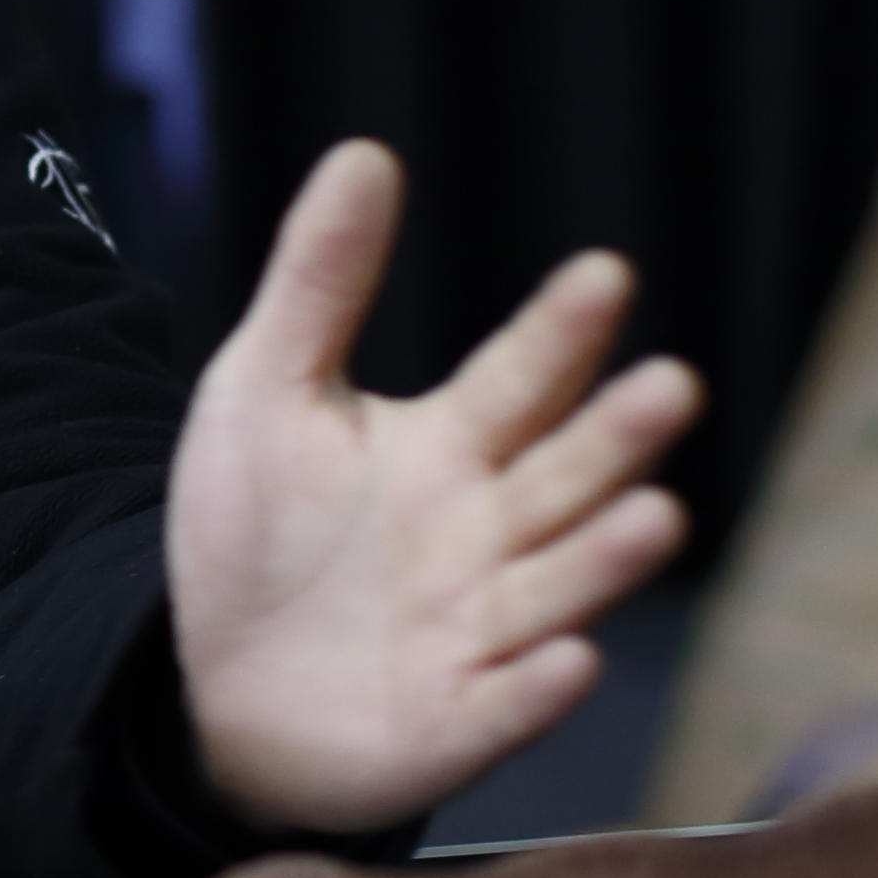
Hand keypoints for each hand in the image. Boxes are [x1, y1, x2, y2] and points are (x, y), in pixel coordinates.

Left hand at [167, 140, 701, 834]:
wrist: (205, 682)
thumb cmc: (255, 531)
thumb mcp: (266, 390)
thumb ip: (320, 283)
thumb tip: (364, 152)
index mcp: (452, 449)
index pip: (518, 380)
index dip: (559, 333)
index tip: (604, 274)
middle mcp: (486, 536)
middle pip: (563, 478)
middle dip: (616, 437)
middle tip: (672, 385)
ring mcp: (478, 634)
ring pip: (555, 586)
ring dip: (606, 558)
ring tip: (657, 515)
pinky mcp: (453, 724)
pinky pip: (504, 706)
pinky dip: (537, 688)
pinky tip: (572, 659)